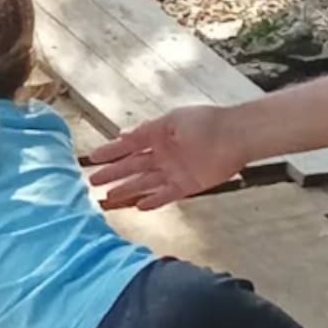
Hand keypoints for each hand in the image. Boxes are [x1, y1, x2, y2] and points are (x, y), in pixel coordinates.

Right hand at [87, 105, 246, 210]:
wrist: (235, 136)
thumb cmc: (204, 122)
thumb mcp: (170, 121)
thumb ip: (146, 130)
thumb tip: (122, 134)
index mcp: (156, 135)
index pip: (127, 145)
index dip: (109, 152)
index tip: (92, 158)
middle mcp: (162, 155)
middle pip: (132, 166)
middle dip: (112, 173)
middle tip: (92, 181)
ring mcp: (174, 171)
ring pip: (144, 183)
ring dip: (127, 189)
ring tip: (108, 197)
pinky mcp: (188, 185)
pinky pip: (165, 195)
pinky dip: (153, 201)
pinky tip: (138, 206)